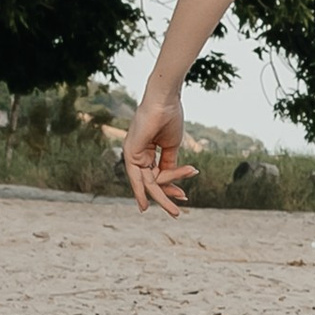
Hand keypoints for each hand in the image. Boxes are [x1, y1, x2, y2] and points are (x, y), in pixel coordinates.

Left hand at [122, 84, 197, 218]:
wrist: (165, 101)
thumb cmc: (170, 117)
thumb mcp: (171, 145)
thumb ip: (169, 162)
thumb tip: (170, 177)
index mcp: (144, 151)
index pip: (157, 175)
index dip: (171, 185)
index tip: (185, 195)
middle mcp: (135, 154)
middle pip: (151, 182)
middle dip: (165, 197)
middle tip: (176, 213)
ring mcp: (131, 154)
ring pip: (147, 183)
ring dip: (161, 198)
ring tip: (175, 212)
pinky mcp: (130, 153)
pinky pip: (141, 176)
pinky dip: (148, 190)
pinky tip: (149, 204)